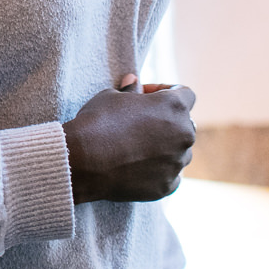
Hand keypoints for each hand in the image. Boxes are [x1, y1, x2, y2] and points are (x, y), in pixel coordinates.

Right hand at [63, 74, 195, 202]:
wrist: (83, 160)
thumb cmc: (97, 122)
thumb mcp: (110, 96)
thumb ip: (130, 91)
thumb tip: (134, 83)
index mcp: (174, 107)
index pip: (185, 94)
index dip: (164, 91)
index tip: (145, 95)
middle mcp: (184, 134)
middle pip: (184, 123)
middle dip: (166, 121)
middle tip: (139, 122)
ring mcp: (177, 162)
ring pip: (180, 152)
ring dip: (165, 147)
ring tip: (137, 148)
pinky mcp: (168, 185)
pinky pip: (170, 175)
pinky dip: (158, 170)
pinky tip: (137, 167)